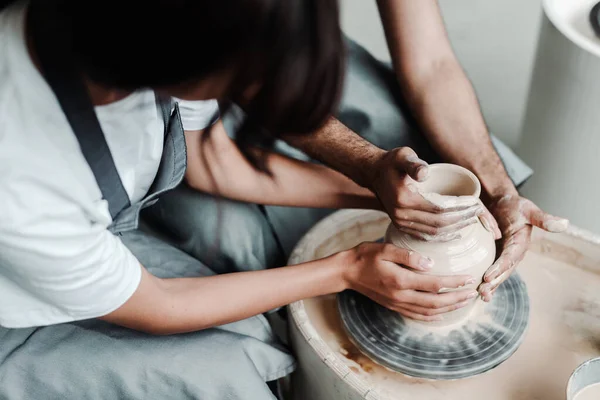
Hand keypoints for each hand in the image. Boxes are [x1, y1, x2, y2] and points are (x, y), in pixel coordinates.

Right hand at [339, 242, 477, 321]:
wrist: (346, 272)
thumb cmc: (366, 256)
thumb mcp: (385, 249)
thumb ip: (408, 255)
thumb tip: (431, 263)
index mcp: (400, 280)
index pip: (434, 284)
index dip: (454, 283)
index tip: (469, 278)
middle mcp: (400, 296)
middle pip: (436, 303)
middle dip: (457, 299)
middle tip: (474, 293)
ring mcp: (397, 304)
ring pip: (429, 312)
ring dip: (449, 309)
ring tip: (464, 302)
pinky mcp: (394, 307)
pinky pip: (418, 315)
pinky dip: (434, 315)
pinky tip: (443, 312)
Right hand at [371, 147, 499, 241]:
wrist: (374, 173)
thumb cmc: (392, 162)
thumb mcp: (403, 156)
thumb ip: (414, 164)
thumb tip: (425, 173)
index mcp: (404, 199)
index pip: (439, 208)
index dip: (460, 207)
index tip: (476, 202)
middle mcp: (401, 215)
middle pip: (439, 223)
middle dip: (462, 219)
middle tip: (479, 212)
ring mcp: (400, 223)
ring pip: (434, 232)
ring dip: (455, 229)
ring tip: (472, 221)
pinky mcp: (401, 226)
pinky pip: (425, 236)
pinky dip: (443, 236)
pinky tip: (456, 233)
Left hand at [479, 194, 568, 300]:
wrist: (504, 202)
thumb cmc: (516, 205)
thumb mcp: (529, 209)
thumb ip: (543, 218)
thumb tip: (564, 224)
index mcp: (521, 244)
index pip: (510, 258)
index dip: (500, 268)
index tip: (488, 276)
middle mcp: (514, 253)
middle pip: (504, 270)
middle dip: (494, 282)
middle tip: (482, 292)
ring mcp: (504, 255)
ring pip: (498, 273)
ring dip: (490, 285)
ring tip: (481, 295)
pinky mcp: (496, 255)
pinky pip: (492, 269)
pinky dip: (486, 280)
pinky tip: (478, 290)